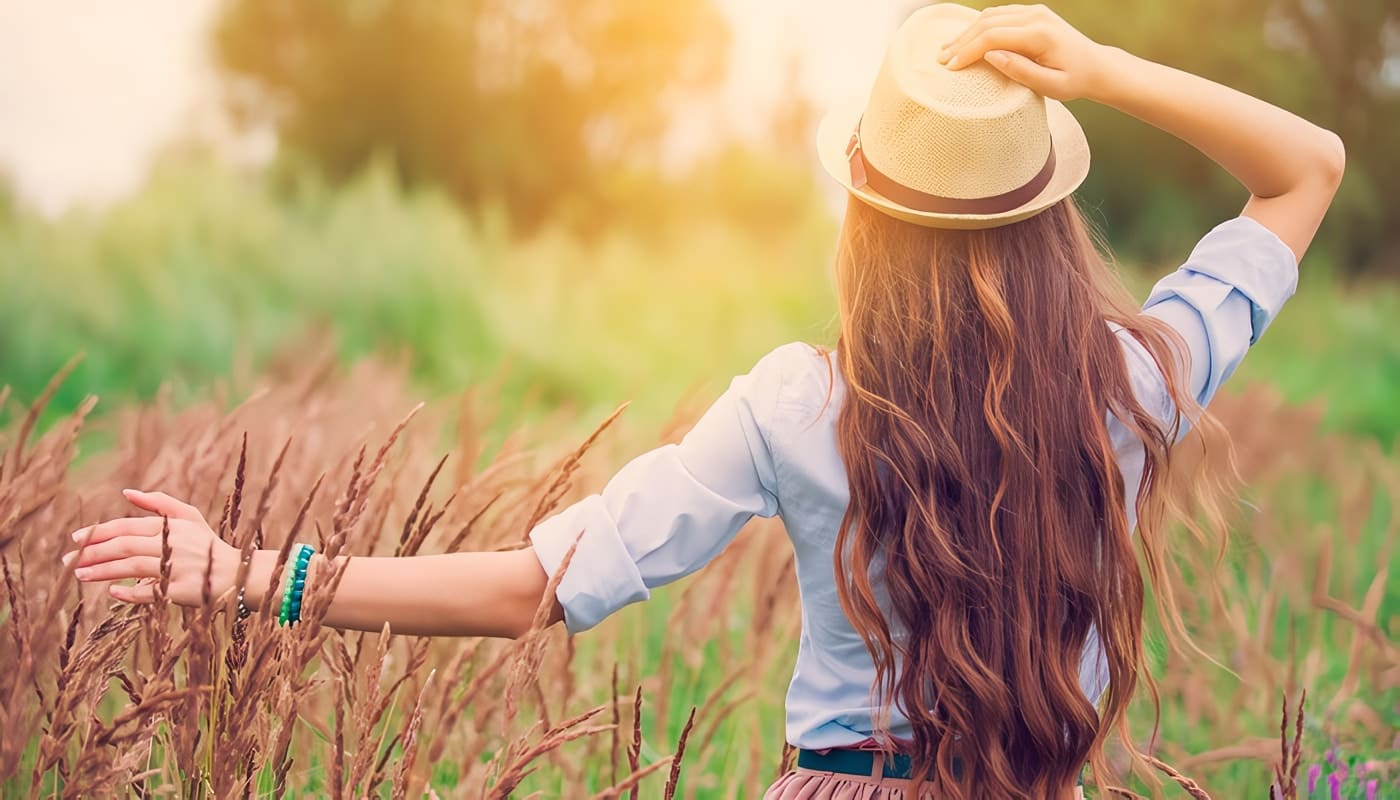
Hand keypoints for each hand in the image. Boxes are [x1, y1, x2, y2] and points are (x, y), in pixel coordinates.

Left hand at [64, 489, 238, 606]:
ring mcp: (178, 567)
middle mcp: (174, 544)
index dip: (99, 532)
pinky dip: (130, 592)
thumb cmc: (207, 545)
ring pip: (132, 567)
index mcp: (171, 526)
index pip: (127, 526)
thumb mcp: (189, 517)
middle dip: (93, 552)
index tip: (75, 539)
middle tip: (68, 560)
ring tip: (79, 575)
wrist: (238, 574)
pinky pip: (151, 591)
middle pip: (125, 546)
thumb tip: (126, 492)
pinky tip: (113, 592)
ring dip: (102, 571)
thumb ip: (159, 502)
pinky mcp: (183, 590)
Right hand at [938, 4, 1108, 101]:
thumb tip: (991, 55)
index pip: (993, 37)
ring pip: (990, 16)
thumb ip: (1020, 71)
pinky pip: (999, 15)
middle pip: (987, 23)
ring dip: (966, 32)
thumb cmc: (1074, 81)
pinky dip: (978, 27)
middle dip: (961, 42)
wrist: (1096, 66)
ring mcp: (1034, 12)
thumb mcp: (1050, 86)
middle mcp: (1036, 16)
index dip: (968, 51)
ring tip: (947, 50)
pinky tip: (965, 40)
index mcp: (1040, 34)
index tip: (950, 67)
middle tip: (940, 59)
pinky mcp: (1032, 13)